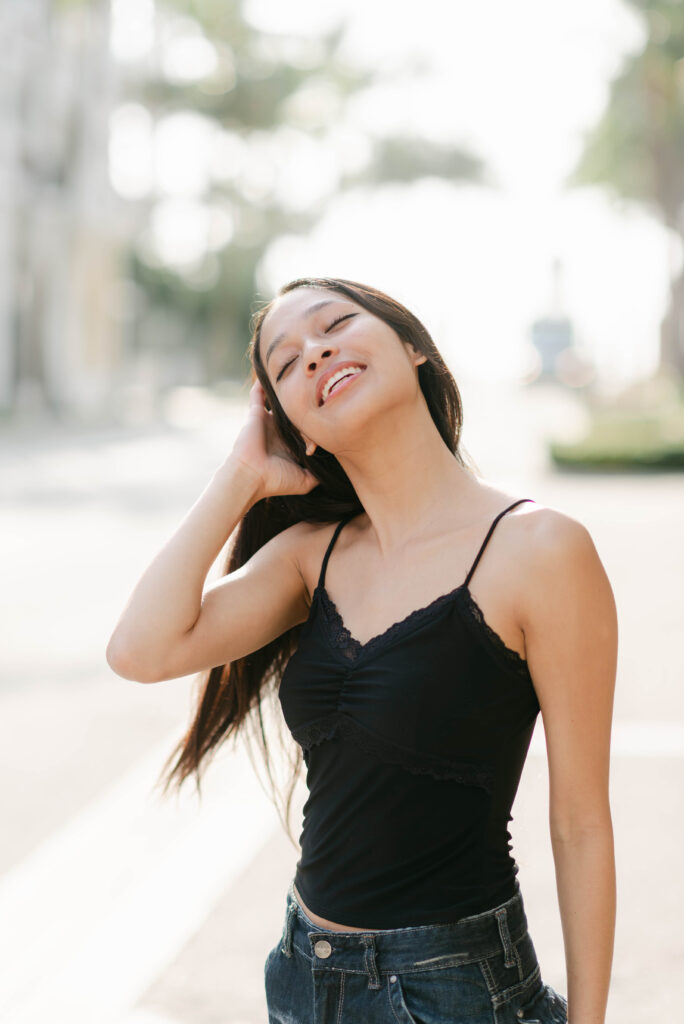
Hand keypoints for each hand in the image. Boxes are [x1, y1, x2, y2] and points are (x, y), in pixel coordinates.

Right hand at [228, 379, 319, 500]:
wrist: (251, 477)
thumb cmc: (276, 480)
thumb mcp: (304, 482)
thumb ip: (318, 475)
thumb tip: (332, 474)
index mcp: (289, 444)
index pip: (308, 428)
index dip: (317, 428)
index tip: (326, 430)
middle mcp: (278, 431)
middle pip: (297, 412)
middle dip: (307, 407)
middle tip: (321, 396)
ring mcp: (266, 421)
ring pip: (280, 402)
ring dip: (286, 391)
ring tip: (299, 374)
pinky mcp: (255, 414)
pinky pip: (257, 395)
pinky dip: (262, 384)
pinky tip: (271, 371)